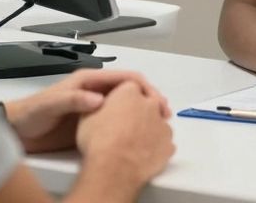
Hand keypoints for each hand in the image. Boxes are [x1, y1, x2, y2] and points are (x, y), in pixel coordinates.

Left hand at [4, 69, 167, 152]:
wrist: (17, 132)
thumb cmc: (30, 114)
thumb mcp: (50, 104)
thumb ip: (73, 99)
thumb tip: (98, 99)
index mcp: (88, 81)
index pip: (124, 77)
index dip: (143, 87)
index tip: (155, 100)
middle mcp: (94, 91)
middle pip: (131, 91)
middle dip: (150, 100)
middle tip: (163, 114)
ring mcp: (95, 107)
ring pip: (127, 106)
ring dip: (143, 112)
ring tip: (157, 125)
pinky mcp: (93, 123)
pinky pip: (118, 121)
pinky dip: (132, 125)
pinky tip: (139, 134)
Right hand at [74, 81, 174, 198]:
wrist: (113, 168)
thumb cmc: (98, 142)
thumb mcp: (87, 117)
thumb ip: (99, 106)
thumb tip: (101, 106)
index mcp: (129, 92)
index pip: (131, 87)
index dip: (124, 98)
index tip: (120, 107)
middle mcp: (149, 104)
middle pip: (149, 102)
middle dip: (141, 111)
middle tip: (128, 125)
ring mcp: (162, 124)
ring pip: (159, 123)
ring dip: (150, 129)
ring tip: (134, 144)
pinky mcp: (168, 144)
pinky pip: (165, 143)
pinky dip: (157, 147)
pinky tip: (143, 154)